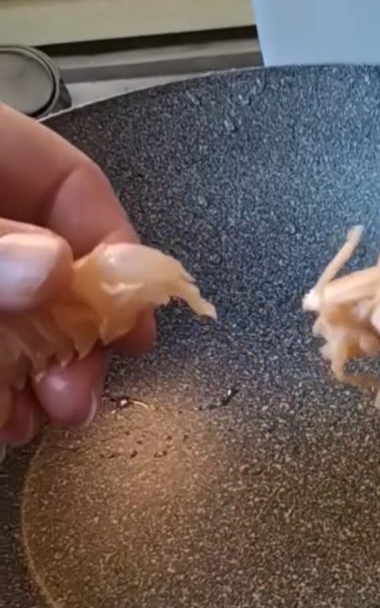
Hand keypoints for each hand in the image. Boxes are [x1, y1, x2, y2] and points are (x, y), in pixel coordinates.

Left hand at [0, 103, 153, 446]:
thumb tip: (55, 269)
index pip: (70, 184)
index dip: (115, 250)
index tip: (137, 319)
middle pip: (51, 268)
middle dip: (72, 339)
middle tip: (77, 396)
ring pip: (18, 318)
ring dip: (35, 376)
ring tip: (32, 423)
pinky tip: (2, 421)